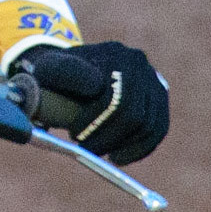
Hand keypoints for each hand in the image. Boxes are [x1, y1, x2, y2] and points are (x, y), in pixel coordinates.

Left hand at [16, 41, 168, 164]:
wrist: (78, 68)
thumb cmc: (58, 75)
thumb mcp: (49, 69)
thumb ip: (60, 73)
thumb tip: (93, 88)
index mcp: (110, 53)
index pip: (110, 95)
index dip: (92, 121)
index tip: (74, 134)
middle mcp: (136, 61)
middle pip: (130, 112)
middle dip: (106, 137)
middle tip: (85, 148)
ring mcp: (152, 77)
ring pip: (147, 124)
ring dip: (122, 144)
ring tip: (99, 151)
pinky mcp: (160, 96)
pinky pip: (158, 129)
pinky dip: (140, 148)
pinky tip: (120, 158)